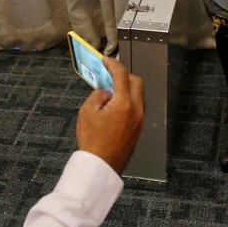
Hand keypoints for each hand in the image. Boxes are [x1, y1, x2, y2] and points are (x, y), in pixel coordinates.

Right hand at [75, 56, 144, 174]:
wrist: (101, 166)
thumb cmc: (93, 140)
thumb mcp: (87, 112)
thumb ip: (98, 95)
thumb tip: (106, 92)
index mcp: (124, 103)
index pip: (122, 75)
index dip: (113, 65)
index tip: (106, 60)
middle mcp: (137, 109)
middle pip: (136, 83)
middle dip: (124, 75)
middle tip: (110, 74)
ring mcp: (140, 120)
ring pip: (138, 96)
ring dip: (127, 89)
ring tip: (110, 91)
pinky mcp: (138, 129)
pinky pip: (136, 108)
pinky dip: (128, 101)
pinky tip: (115, 105)